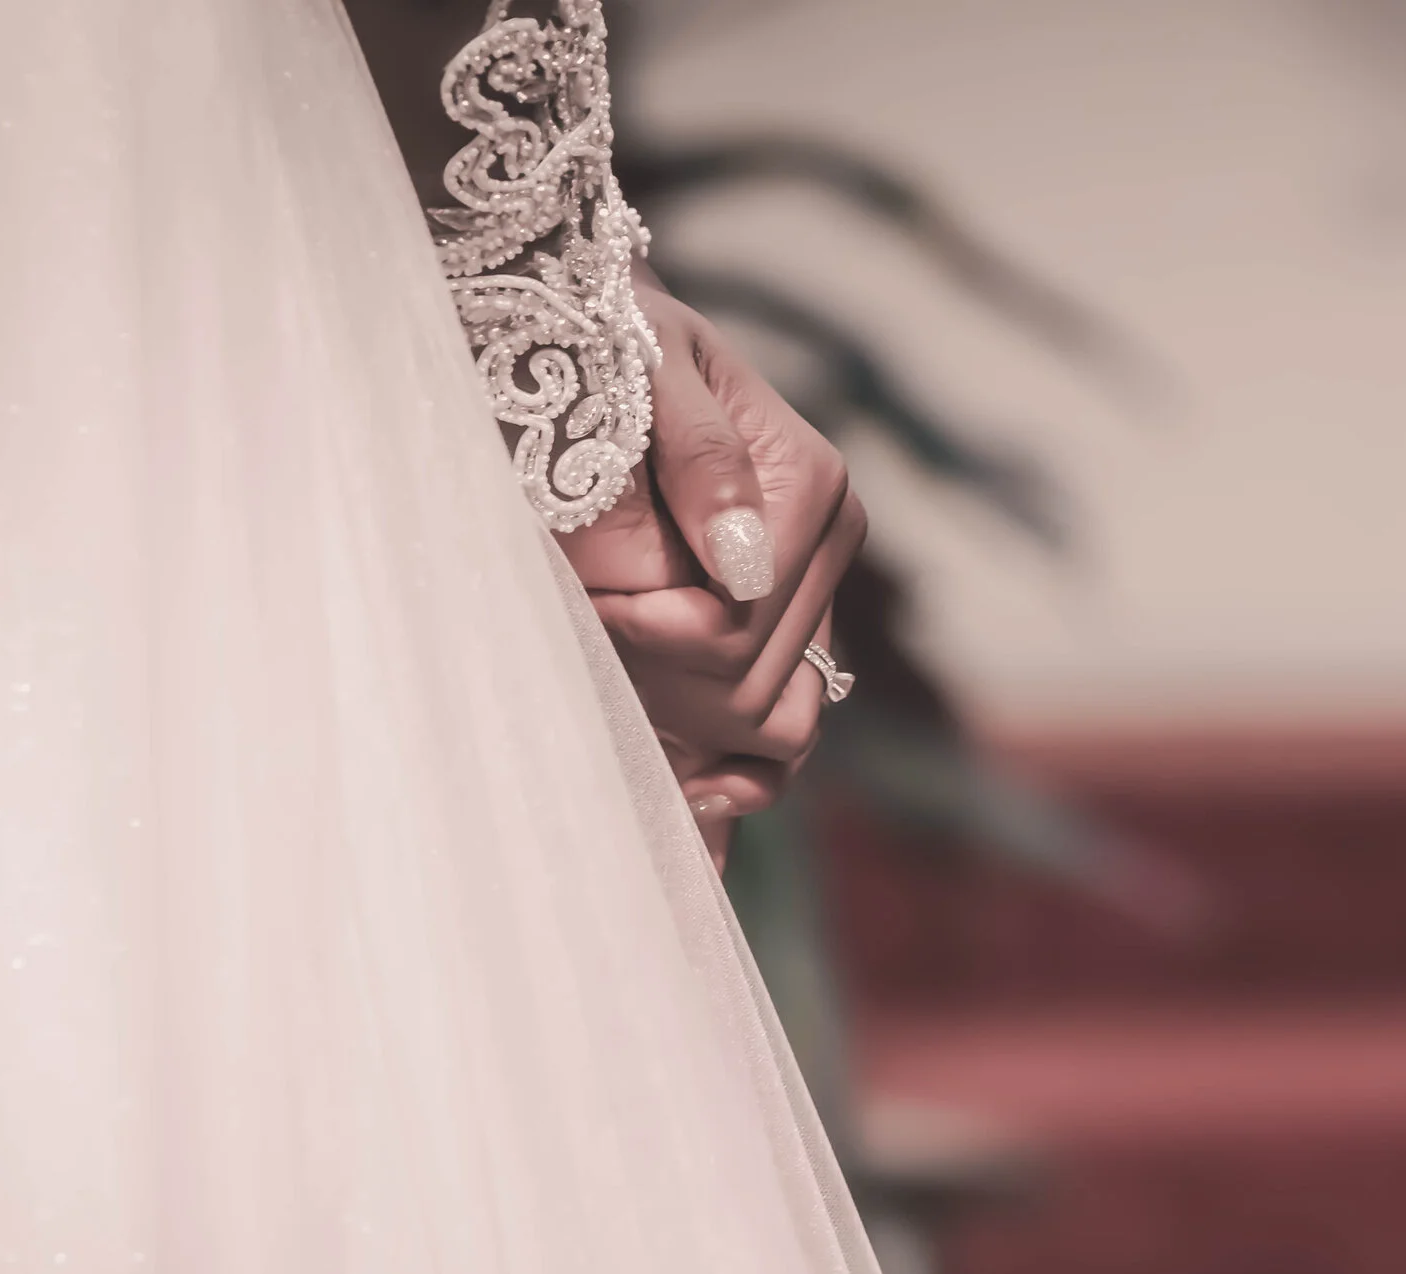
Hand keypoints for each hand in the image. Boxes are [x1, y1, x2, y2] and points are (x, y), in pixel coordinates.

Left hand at [558, 276, 863, 862]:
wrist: (594, 343)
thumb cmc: (609, 342)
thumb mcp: (646, 367)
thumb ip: (699, 456)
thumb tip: (741, 563)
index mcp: (810, 490)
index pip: (737, 625)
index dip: (648, 632)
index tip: (589, 598)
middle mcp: (823, 557)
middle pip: (752, 686)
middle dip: (654, 671)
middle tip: (583, 617)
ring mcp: (806, 610)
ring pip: (769, 727)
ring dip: (680, 713)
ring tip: (609, 657)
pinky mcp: (778, 650)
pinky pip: (785, 747)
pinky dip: (743, 784)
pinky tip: (695, 799)